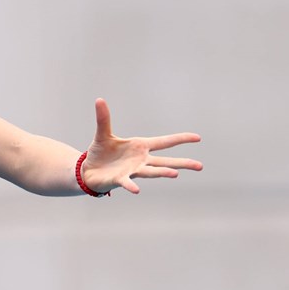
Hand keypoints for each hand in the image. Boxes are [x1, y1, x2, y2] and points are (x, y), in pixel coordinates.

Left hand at [81, 99, 202, 194]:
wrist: (88, 170)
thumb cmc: (100, 153)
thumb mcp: (103, 134)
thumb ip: (104, 118)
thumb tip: (99, 99)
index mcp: (141, 147)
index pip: (164, 142)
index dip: (180, 139)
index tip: (198, 138)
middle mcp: (141, 160)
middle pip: (165, 161)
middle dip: (182, 163)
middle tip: (200, 166)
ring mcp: (132, 171)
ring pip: (151, 171)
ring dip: (162, 172)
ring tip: (175, 174)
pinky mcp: (119, 180)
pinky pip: (127, 183)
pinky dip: (131, 186)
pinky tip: (137, 190)